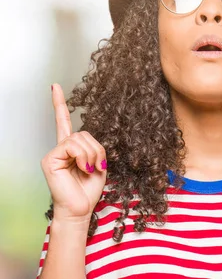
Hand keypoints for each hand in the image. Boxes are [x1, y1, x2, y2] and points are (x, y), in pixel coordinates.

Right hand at [40, 83, 106, 220]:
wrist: (80, 209)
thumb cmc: (89, 189)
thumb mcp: (98, 164)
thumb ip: (93, 147)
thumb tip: (84, 140)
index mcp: (72, 148)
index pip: (64, 121)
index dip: (60, 104)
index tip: (55, 86)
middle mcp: (61, 148)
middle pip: (84, 133)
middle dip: (96, 149)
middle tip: (95, 167)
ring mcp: (54, 153)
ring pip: (80, 138)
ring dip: (92, 154)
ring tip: (88, 169)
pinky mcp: (50, 159)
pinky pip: (72, 146)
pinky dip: (83, 156)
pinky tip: (82, 169)